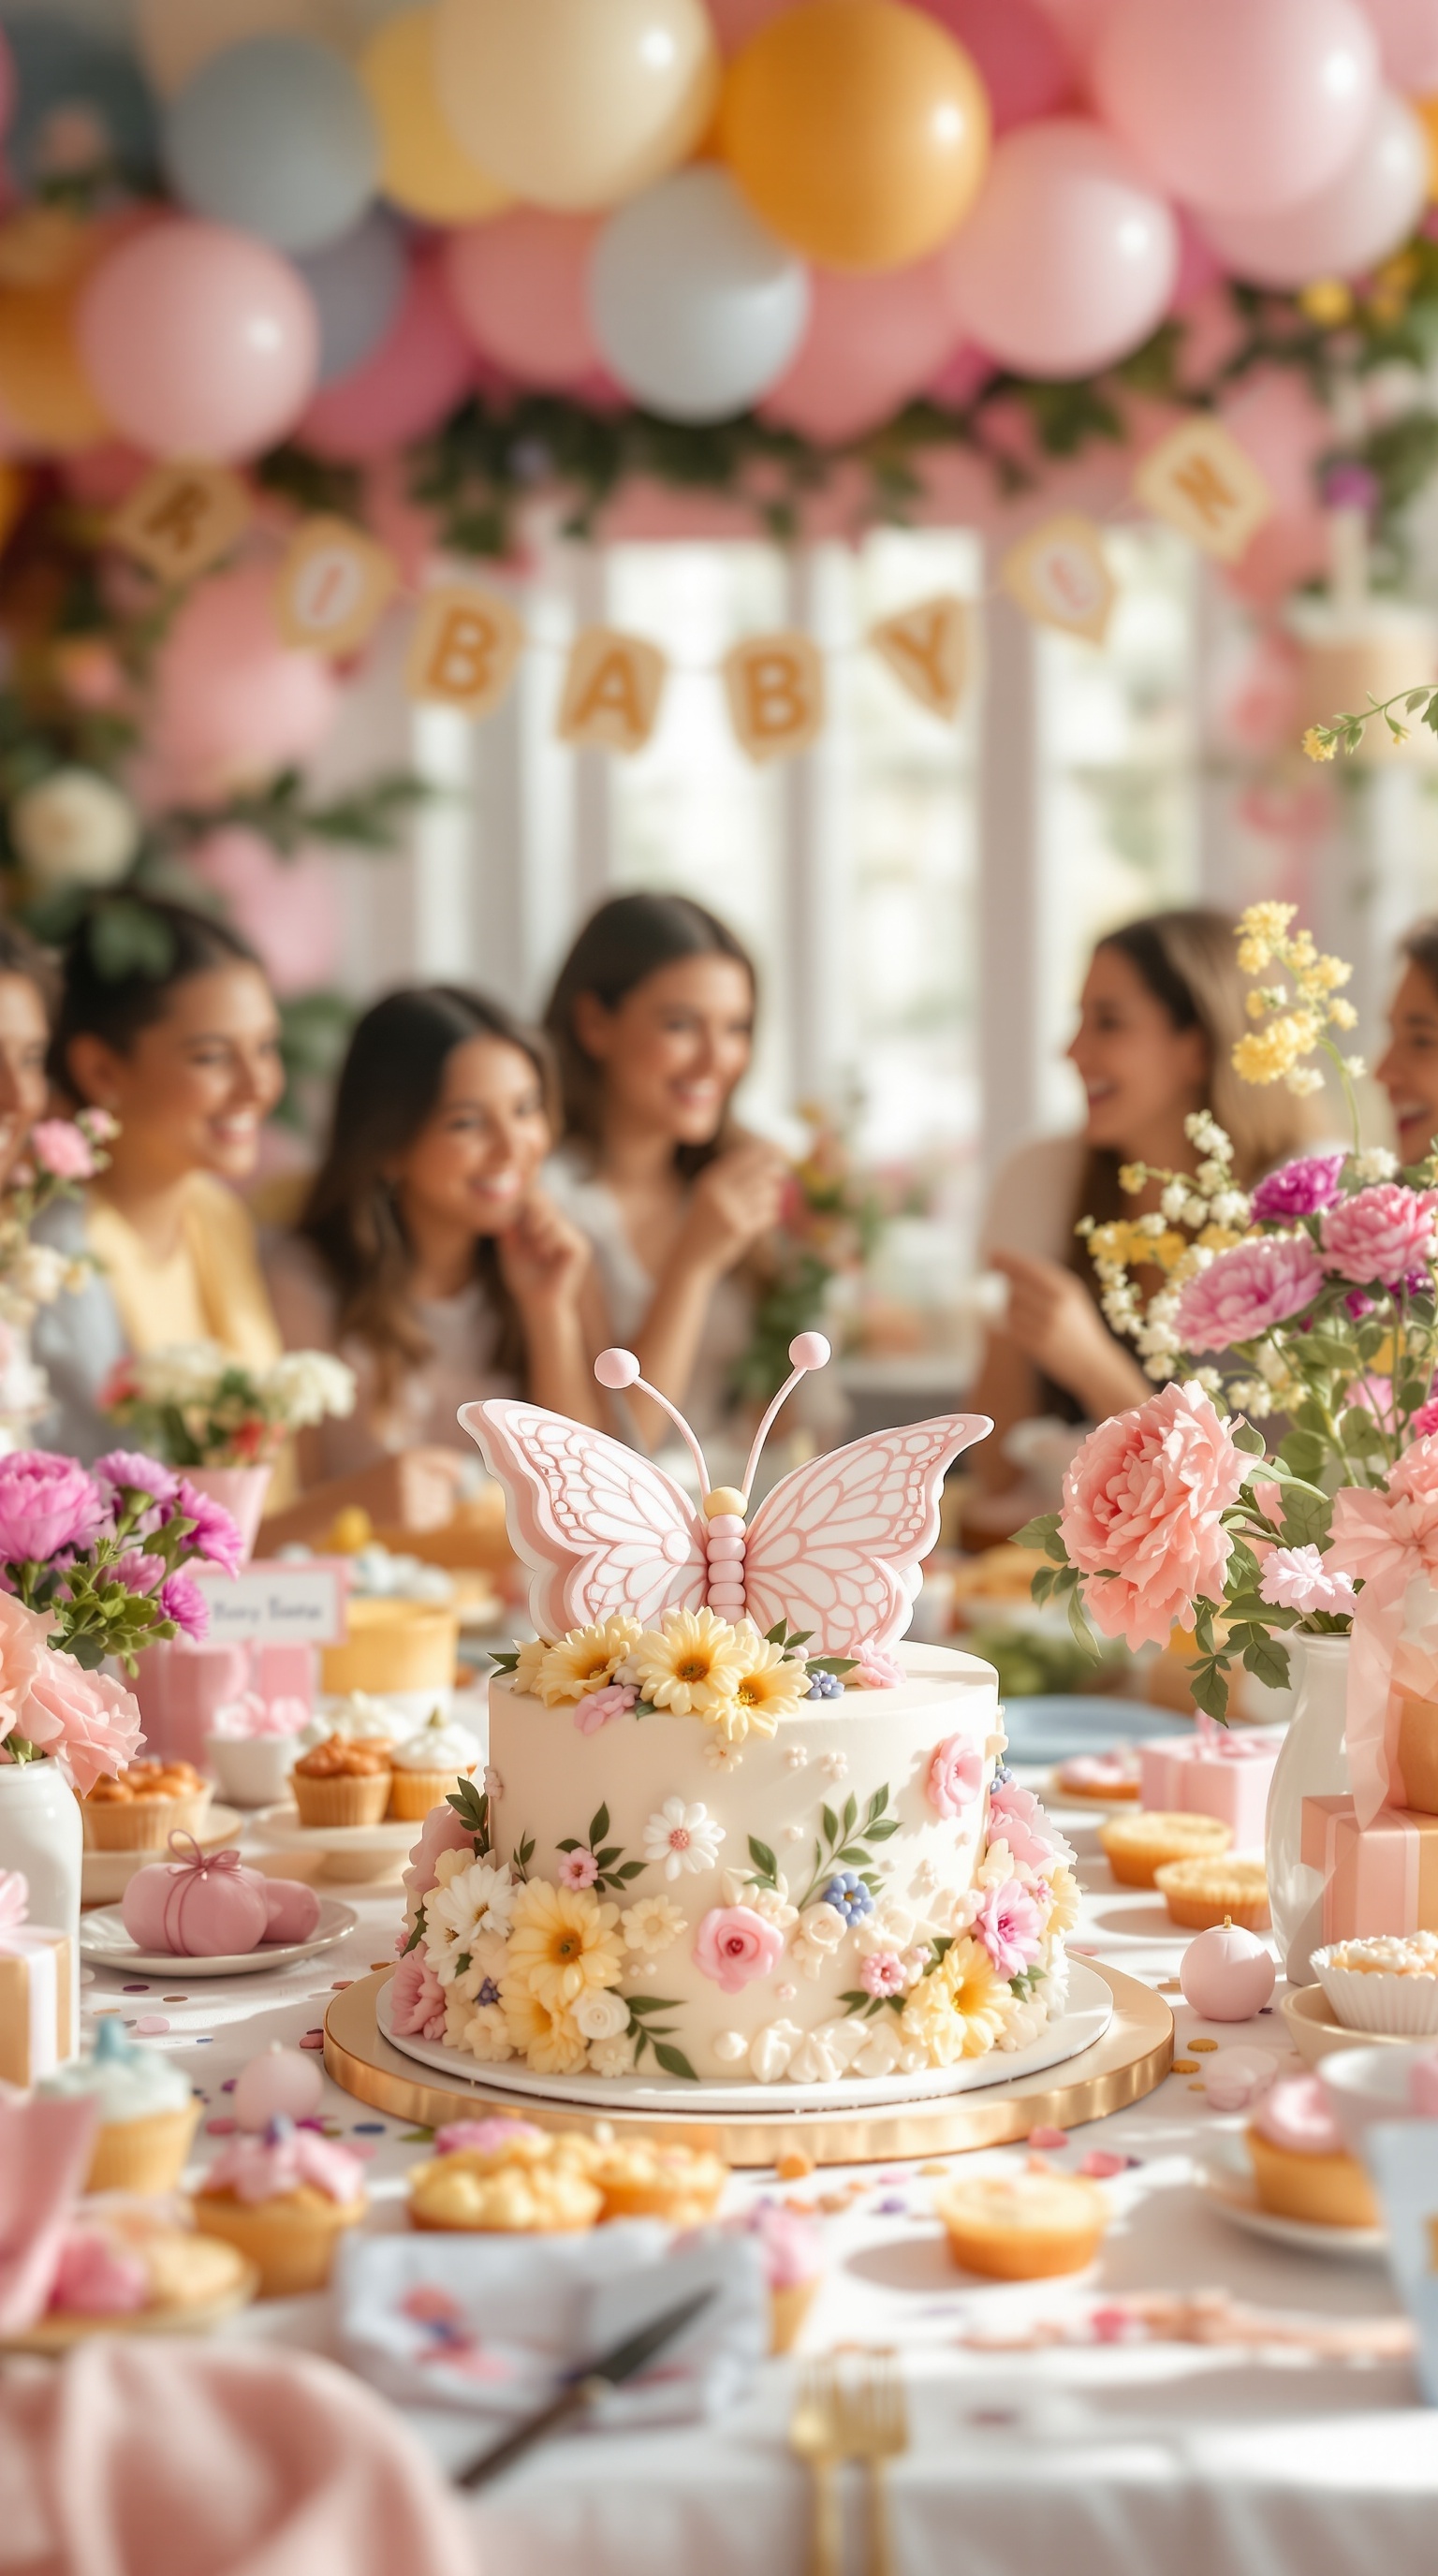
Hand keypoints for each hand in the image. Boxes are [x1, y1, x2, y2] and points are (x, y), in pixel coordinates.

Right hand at [357, 1446, 467, 1532]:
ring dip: (434, 1503)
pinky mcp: (410, 1522)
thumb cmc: (384, 1479)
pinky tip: (411, 1513)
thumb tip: (465, 1475)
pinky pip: (439, 1518)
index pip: (449, 1463)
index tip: (456, 1475)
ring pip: (444, 1502)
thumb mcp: (404, 1461)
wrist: (351, 1502)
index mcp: (408, 1459)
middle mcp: (409, 1479)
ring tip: (409, 1501)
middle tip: (411, 1489)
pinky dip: (432, 1517)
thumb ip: (437, 1462)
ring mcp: (409, 1501)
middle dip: (436, 1487)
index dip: (456, 1470)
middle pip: (446, 1484)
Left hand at [497, 1189, 589, 1317]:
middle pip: (546, 1202)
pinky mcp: (580, 1248)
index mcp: (546, 1226)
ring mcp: (573, 1237)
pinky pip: (562, 1233)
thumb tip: (507, 1202)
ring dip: (536, 1232)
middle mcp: (562, 1228)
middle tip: (522, 1234)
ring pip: (552, 1217)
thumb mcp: (509, 1247)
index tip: (513, 1218)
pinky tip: (544, 1256)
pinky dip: (548, 1241)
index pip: (538, 1199)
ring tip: (534, 1251)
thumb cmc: (522, 1279)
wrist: (537, 1304)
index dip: (524, 1202)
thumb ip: (509, 1224)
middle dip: (529, 1215)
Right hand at [680, 1138, 787, 1274]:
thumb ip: (735, 1177)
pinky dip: (770, 1216)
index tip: (784, 1150)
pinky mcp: (740, 1228)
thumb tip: (773, 1162)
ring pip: (769, 1193)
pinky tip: (758, 1221)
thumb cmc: (706, 1223)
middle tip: (782, 1175)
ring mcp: (730, 1209)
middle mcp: (719, 1191)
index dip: (768, 1150)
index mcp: (711, 1178)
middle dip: (776, 1172)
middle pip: (761, 1172)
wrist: (691, 1256)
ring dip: (772, 1198)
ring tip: (760, 1207)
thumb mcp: (711, 1194)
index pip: (746, 1156)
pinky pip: (769, 1214)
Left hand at [989, 1251, 1122, 1394]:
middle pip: (1015, 1287)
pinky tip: (1020, 1325)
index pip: (1031, 1268)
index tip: (992, 1253)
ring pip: (1010, 1308)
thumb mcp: (1073, 1296)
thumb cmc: (1078, 1325)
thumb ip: (1047, 1280)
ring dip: (1009, 1307)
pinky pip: (1011, 1328)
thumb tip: (1009, 1267)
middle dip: (1006, 1283)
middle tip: (1001, 1280)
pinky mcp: (1037, 1345)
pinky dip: (1011, 1325)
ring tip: (1023, 1311)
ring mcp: (1046, 1326)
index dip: (1009, 1259)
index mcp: (1067, 1289)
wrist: (1093, 1363)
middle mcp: (1057, 1305)